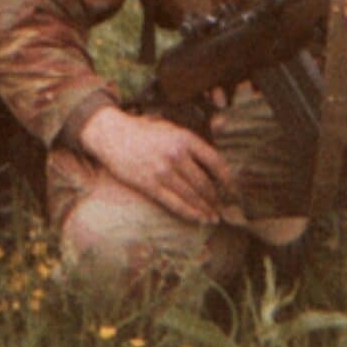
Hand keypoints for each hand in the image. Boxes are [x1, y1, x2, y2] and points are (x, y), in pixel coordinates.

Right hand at [80, 106, 233, 224]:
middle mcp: (176, 155)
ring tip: (214, 217)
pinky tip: (199, 218)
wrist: (114, 135)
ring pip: (191, 195)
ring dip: (205, 208)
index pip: (214, 160)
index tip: (233, 189)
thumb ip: (190, 141)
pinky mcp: (150, 185)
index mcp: (185, 138)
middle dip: (216, 198)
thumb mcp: (171, 127)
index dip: (227, 178)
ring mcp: (163, 171)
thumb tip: (211, 158)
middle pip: (204, 182)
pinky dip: (190, 213)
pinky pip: (174, 203)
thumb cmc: (144, 131)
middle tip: (223, 207)